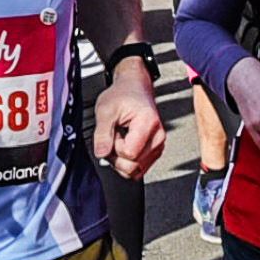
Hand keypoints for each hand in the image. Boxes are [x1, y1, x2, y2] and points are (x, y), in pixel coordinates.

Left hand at [93, 58, 167, 178]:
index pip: (129, 153)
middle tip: (115, 136)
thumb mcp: (105, 110)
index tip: (114, 131)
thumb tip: (101, 154)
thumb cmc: (122, 95)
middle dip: (117, 156)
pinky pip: (139, 169)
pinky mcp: (155, 152)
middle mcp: (158, 137)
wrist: (134, 89)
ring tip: (120, 139)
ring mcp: (158, 146)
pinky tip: (125, 145)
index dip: (115, 146)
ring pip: (136, 171)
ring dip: (122, 160)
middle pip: (133, 166)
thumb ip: (102, 134)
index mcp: (149, 123)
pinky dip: (128, 161)